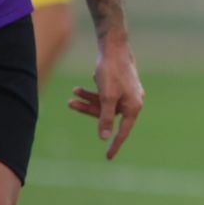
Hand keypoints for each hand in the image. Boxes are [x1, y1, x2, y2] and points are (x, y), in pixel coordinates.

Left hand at [67, 39, 143, 159]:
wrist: (114, 47)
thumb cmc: (112, 71)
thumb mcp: (106, 97)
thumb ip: (105, 118)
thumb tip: (104, 137)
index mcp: (133, 107)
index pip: (123, 131)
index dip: (115, 144)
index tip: (108, 158)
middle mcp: (132, 102)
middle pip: (108, 115)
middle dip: (88, 110)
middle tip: (70, 104)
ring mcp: (126, 94)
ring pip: (104, 104)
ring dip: (87, 100)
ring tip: (73, 92)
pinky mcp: (120, 87)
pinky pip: (105, 96)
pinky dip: (93, 93)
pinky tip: (83, 86)